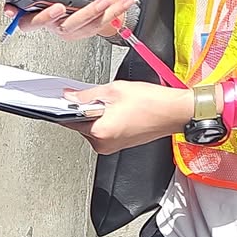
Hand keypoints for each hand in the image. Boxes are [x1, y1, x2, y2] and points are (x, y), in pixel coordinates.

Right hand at [7, 0, 133, 39]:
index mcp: (42, 3)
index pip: (21, 11)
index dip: (13, 12)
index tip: (12, 11)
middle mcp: (51, 19)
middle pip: (41, 24)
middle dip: (48, 17)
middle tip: (58, 6)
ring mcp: (66, 27)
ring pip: (72, 25)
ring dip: (88, 13)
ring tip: (102, 0)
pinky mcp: (84, 32)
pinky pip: (97, 24)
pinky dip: (114, 12)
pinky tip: (125, 3)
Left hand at [64, 79, 193, 153]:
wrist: (174, 112)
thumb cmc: (152, 102)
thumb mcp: (114, 90)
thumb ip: (87, 94)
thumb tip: (71, 96)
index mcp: (100, 131)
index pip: (69, 120)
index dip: (65, 106)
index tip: (62, 99)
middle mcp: (103, 144)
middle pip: (80, 124)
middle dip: (85, 109)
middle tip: (97, 96)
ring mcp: (111, 147)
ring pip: (92, 127)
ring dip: (96, 114)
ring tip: (113, 103)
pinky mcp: (118, 145)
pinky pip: (104, 131)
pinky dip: (105, 119)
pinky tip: (118, 110)